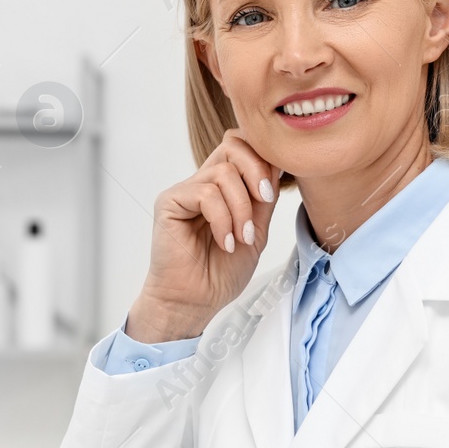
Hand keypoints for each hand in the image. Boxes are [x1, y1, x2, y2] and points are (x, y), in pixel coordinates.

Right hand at [125, 131, 281, 342]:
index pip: (241, 147)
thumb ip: (263, 199)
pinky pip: (205, 193)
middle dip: (257, 171)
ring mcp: (184, 191)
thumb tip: (279, 164)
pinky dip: (223, 219)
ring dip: (241, 208)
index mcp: (222, 187)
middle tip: (265, 200)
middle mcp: (201, 182)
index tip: (272, 192)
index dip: (263, 159)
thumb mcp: (256, 231)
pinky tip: (224, 241)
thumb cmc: (221, 272)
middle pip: (232, 145)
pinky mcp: (169, 202)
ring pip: (223, 173)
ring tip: (241, 237)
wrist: (195, 302)